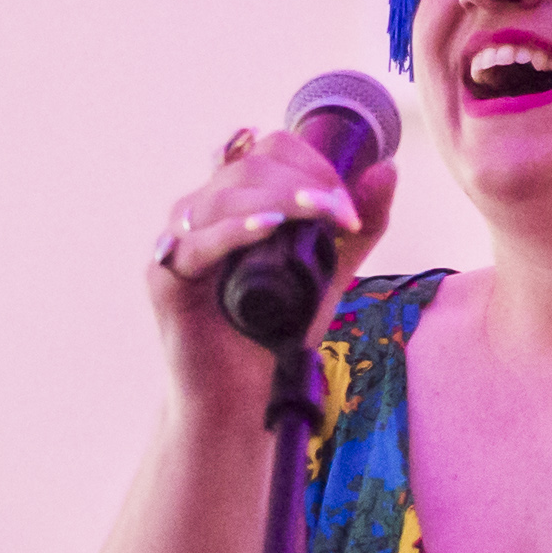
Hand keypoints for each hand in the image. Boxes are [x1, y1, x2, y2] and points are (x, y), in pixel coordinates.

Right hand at [149, 118, 398, 410]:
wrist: (244, 401)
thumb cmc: (278, 336)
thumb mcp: (330, 273)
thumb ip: (357, 227)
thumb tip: (387, 168)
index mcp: (234, 204)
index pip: (265, 151)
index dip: (308, 162)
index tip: (346, 198)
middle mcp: (201, 215)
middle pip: (246, 166)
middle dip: (301, 180)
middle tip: (342, 210)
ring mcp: (178, 243)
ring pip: (222, 195)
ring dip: (276, 198)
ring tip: (318, 211)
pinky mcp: (164, 279)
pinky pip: (196, 243)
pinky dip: (234, 231)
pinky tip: (267, 227)